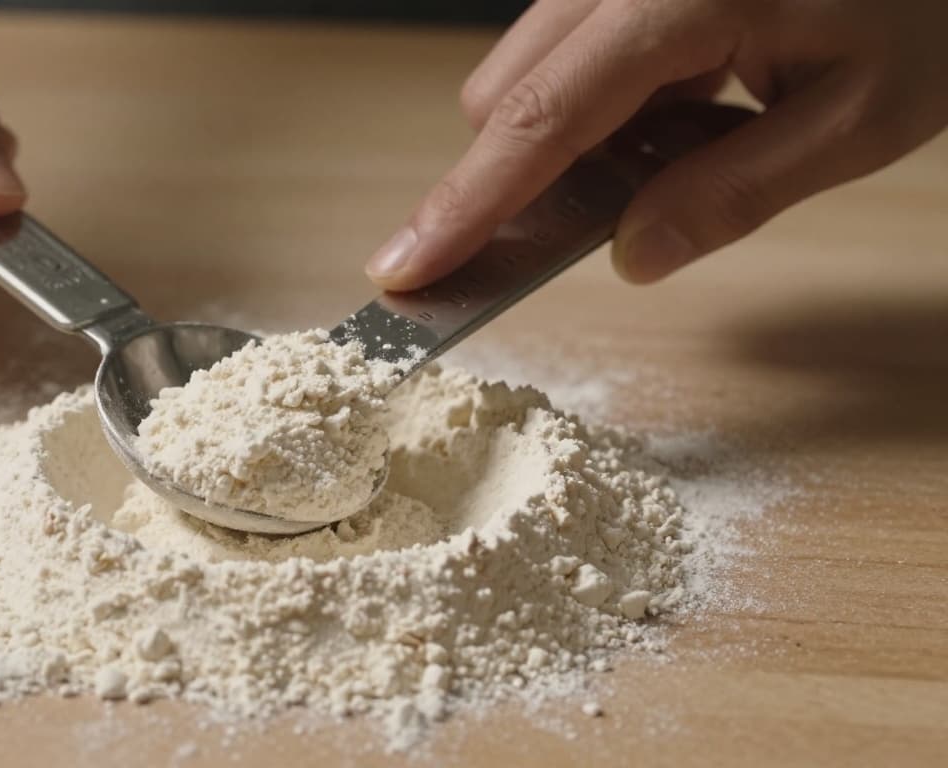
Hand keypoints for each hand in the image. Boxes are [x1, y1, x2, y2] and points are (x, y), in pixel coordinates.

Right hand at [365, 0, 947, 288]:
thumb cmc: (927, 2)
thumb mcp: (863, 116)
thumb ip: (737, 192)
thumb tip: (633, 258)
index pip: (541, 120)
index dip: (466, 206)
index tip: (403, 269)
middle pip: (505, 90)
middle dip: (526, 172)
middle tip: (628, 210)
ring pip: (529, 66)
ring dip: (572, 133)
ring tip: (694, 134)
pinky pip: (570, 43)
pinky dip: (603, 96)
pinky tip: (692, 96)